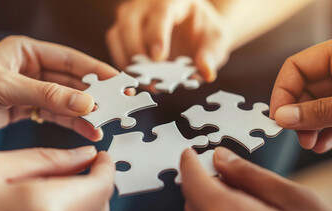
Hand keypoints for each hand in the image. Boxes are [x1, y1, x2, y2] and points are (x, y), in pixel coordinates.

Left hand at [0, 36, 118, 141]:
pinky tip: (86, 130)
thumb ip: (47, 96)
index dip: (98, 73)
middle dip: (95, 96)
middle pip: (72, 82)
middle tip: (119, 108)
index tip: (121, 84)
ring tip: (105, 125)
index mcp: (26, 51)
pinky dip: (69, 123)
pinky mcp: (22, 111)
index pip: (71, 60)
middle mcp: (30, 68)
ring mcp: (27, 91)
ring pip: (65, 101)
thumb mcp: (5, 88)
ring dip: (85, 113)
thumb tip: (86, 103)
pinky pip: (53, 116)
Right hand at [0, 146, 114, 210]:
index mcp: (42, 208)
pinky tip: (54, 207)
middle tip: (85, 168)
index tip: (101, 157)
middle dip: (100, 187)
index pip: (101, 188)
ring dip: (89, 207)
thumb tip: (84, 156)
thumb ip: (48, 161)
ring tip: (68, 184)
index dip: (106, 169)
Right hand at [107, 0, 232, 81]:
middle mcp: (146, 3)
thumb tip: (206, 72)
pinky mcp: (123, 30)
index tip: (158, 58)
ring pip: (117, 34)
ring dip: (126, 60)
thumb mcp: (216, 40)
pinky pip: (115, 46)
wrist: (196, 29)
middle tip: (148, 76)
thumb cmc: (204, 31)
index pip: (161, 11)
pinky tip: (137, 79)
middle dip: (136, 50)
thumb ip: (211, 54)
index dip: (157, 34)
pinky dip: (123, 64)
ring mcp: (131, 16)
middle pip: (130, 21)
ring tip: (143, 81)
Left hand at [180, 147, 331, 210]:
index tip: (190, 153)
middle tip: (224, 165)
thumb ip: (253, 177)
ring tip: (241, 188)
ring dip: (210, 202)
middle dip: (202, 182)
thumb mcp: (297, 199)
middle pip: (194, 206)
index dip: (189, 166)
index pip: (195, 188)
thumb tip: (221, 158)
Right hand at [270, 31, 331, 152]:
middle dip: (300, 113)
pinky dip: (331, 130)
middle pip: (309, 87)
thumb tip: (282, 117)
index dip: (284, 91)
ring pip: (324, 104)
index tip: (277, 118)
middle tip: (297, 136)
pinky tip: (325, 144)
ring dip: (314, 125)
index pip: (299, 66)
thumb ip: (320, 111)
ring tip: (312, 144)